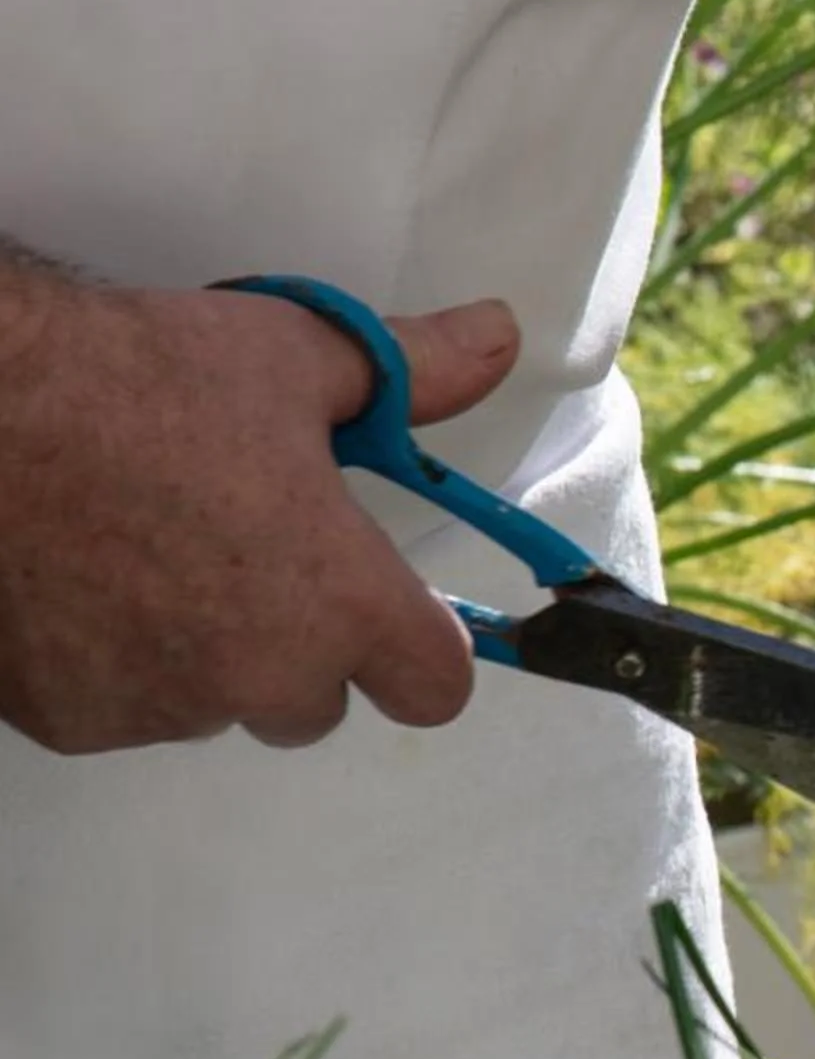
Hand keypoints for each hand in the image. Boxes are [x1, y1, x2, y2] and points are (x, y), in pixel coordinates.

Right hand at [0, 284, 519, 752]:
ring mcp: (161, 709)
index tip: (388, 606)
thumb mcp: (292, 357)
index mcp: (339, 604)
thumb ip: (411, 371)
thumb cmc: (132, 380)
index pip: (436, 689)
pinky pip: (124, 708)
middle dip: (298, 645)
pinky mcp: (72, 723)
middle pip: (318, 703)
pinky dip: (114, 662)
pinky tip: (81, 582)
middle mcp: (261, 678)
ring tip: (148, 552)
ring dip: (203, 654)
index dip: (418, 647)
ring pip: (216, 704)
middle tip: (244, 554)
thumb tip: (498, 336)